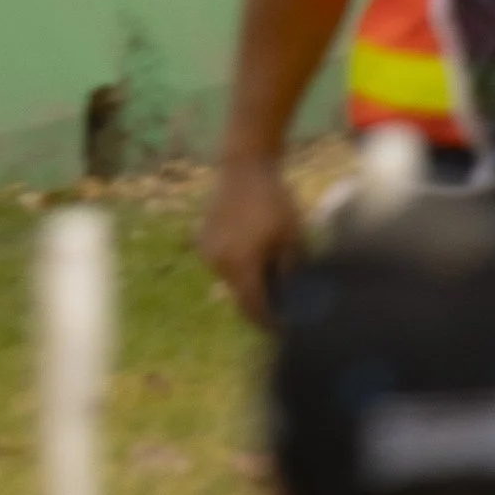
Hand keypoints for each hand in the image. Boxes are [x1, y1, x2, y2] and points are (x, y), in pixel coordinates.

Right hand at [200, 152, 302, 321]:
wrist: (244, 166)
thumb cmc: (274, 200)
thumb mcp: (291, 237)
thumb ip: (289, 272)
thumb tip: (291, 298)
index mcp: (240, 264)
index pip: (254, 308)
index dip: (270, 322)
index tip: (286, 328)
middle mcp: (218, 263)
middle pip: (239, 297)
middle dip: (259, 305)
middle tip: (280, 309)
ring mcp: (207, 251)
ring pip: (230, 281)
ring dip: (247, 285)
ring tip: (269, 280)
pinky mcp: (202, 239)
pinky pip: (221, 264)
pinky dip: (237, 267)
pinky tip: (254, 256)